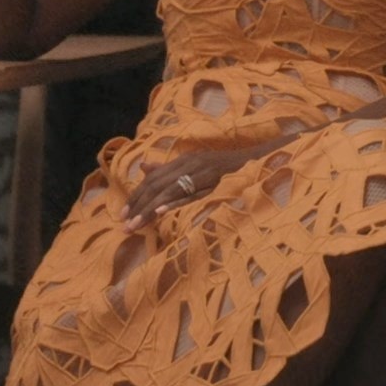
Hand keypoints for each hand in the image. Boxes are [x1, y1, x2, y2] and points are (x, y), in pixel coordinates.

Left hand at [121, 143, 272, 227]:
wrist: (263, 160)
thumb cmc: (230, 168)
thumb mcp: (197, 166)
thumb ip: (170, 169)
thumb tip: (144, 168)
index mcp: (185, 161)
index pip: (153, 179)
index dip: (136, 196)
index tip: (123, 215)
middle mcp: (191, 163)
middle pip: (157, 185)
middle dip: (138, 205)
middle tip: (124, 226)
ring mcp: (203, 172)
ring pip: (169, 190)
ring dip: (150, 209)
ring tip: (136, 225)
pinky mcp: (215, 182)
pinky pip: (192, 193)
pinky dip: (175, 202)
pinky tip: (161, 212)